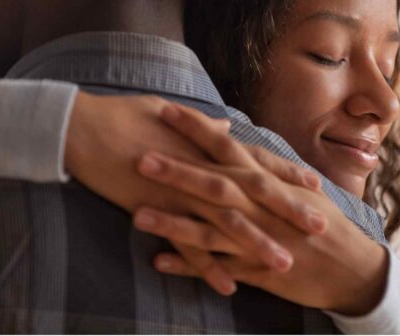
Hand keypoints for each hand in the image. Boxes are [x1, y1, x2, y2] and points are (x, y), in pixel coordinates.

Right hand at [64, 92, 325, 293]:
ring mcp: (180, 191)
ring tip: (284, 264)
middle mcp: (200, 167)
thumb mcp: (168, 114)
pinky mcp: (156, 210)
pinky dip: (207, 267)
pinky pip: (186, 245)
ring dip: (256, 245)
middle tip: (319, 227)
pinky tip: (228, 286)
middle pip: (253, 192)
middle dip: (288, 211)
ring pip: (227, 222)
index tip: (314, 184)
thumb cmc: (123, 116)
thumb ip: (203, 127)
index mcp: (206, 145)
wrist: (80, 129)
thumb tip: (225, 127)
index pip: (256, 160)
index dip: (286, 172)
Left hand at [134, 121, 388, 314]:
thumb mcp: (298, 189)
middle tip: (139, 156)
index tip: (166, 109)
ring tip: (136, 214)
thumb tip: (244, 144)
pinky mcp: (257, 269)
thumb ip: (267, 167)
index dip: (197, 128)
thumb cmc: (325, 224)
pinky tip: (158, 261)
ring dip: (173, 221)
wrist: (353, 267)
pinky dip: (188, 265)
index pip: (228, 146)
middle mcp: (261, 206)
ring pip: (209, 228)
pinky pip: (217, 267)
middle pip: (214, 183)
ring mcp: (258, 238)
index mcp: (268, 181)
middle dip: (177, 169)